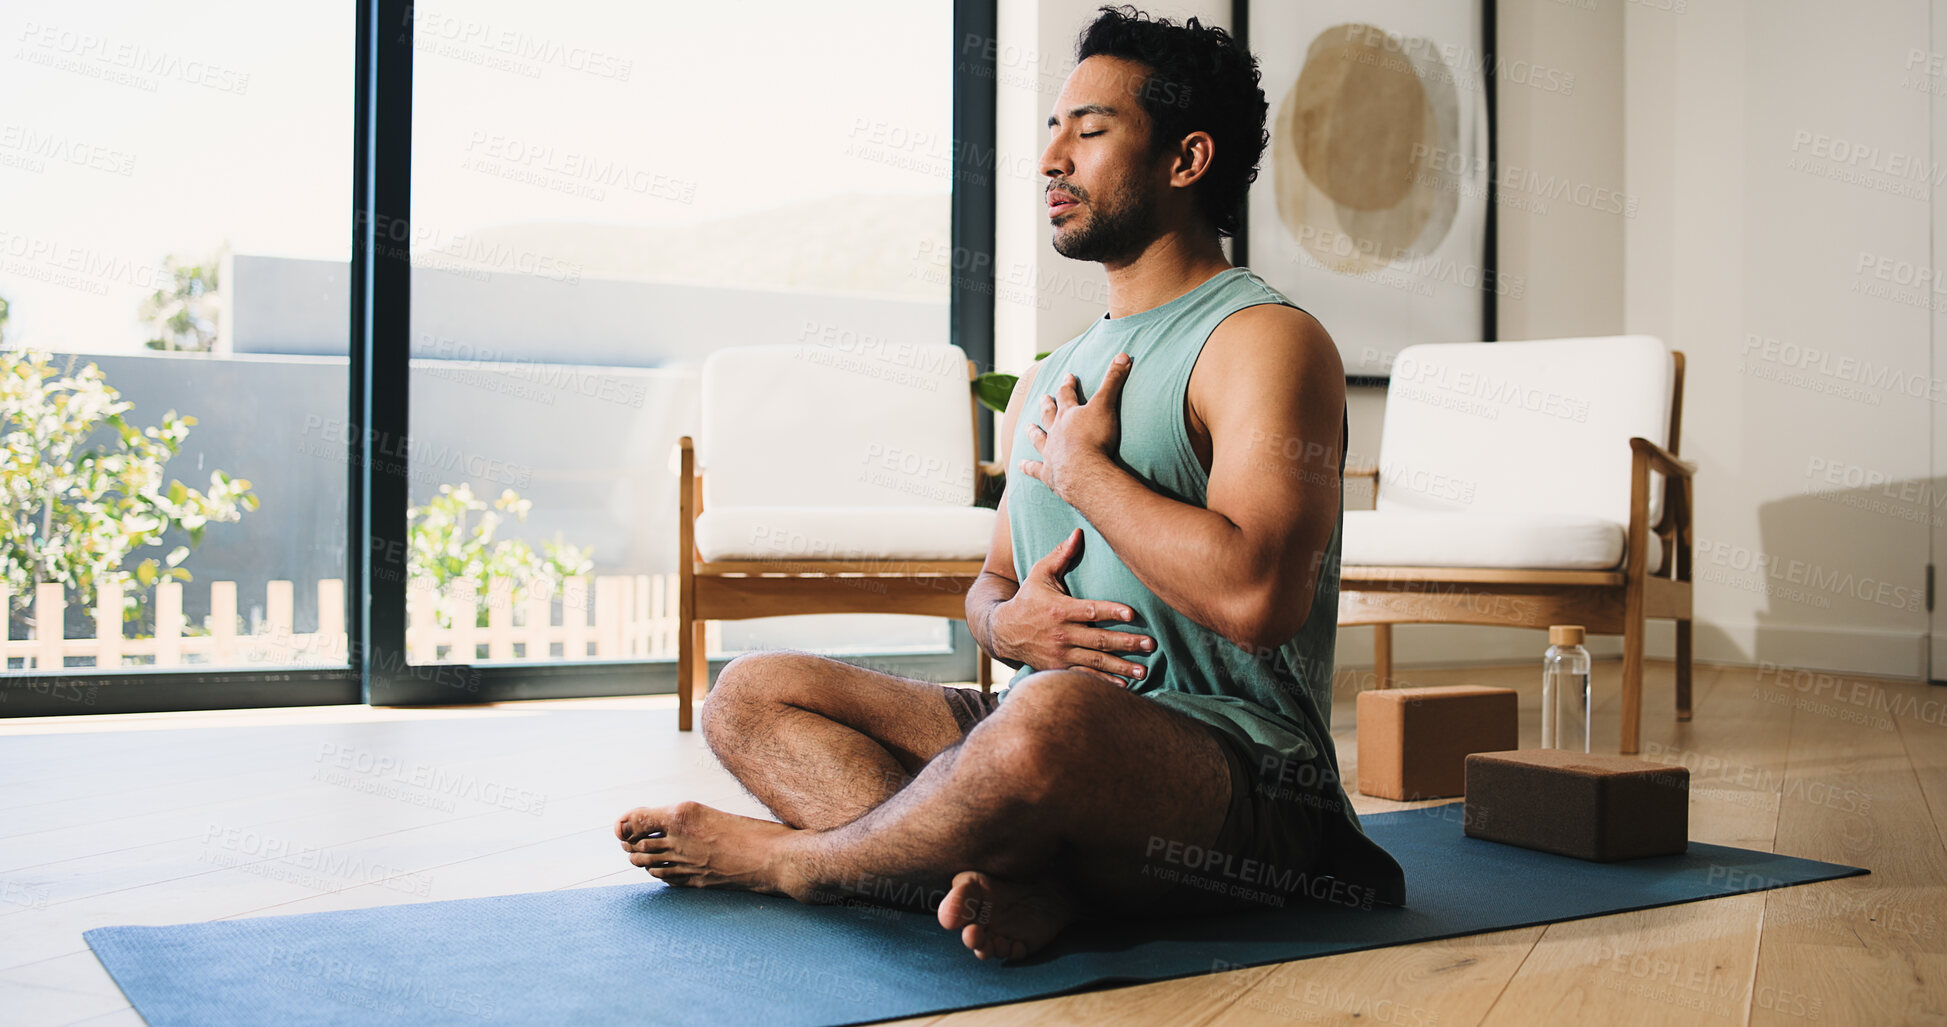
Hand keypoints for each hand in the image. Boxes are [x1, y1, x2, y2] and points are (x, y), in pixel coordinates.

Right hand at [990, 527, 1153, 685]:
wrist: (1004, 632)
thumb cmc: (1027, 598)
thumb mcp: (1040, 574)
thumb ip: (1060, 555)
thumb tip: (1078, 532)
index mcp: (1060, 610)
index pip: (1090, 611)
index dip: (1111, 612)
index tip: (1132, 614)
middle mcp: (1062, 634)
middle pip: (1099, 640)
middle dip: (1126, 643)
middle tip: (1150, 644)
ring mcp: (1061, 655)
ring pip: (1095, 662)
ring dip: (1121, 667)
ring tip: (1143, 671)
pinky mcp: (1059, 668)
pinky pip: (1085, 677)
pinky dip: (1104, 682)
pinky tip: (1124, 686)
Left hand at [1019, 353, 1129, 503]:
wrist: (1083, 471)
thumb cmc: (1095, 438)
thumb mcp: (1106, 406)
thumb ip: (1113, 381)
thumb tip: (1123, 355)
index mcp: (1069, 415)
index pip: (1067, 395)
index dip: (1068, 384)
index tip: (1068, 376)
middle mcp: (1056, 431)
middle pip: (1049, 414)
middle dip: (1048, 405)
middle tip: (1043, 397)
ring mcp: (1050, 452)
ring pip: (1038, 439)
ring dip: (1034, 432)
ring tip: (1028, 427)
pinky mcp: (1048, 473)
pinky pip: (1034, 468)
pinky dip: (1027, 467)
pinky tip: (1020, 465)